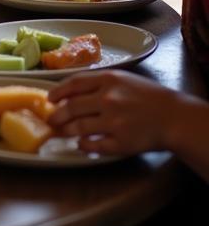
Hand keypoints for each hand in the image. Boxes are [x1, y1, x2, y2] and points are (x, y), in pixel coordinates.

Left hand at [48, 69, 179, 154]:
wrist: (175, 117)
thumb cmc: (148, 96)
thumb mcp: (122, 79)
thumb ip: (96, 83)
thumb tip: (67, 93)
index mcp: (108, 80)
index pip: (73, 84)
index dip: (57, 92)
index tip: (49, 99)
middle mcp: (108, 100)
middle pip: (71, 107)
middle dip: (56, 115)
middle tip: (51, 120)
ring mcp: (114, 122)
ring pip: (79, 128)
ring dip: (67, 131)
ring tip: (63, 132)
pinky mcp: (121, 142)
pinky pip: (94, 145)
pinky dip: (84, 145)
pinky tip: (81, 143)